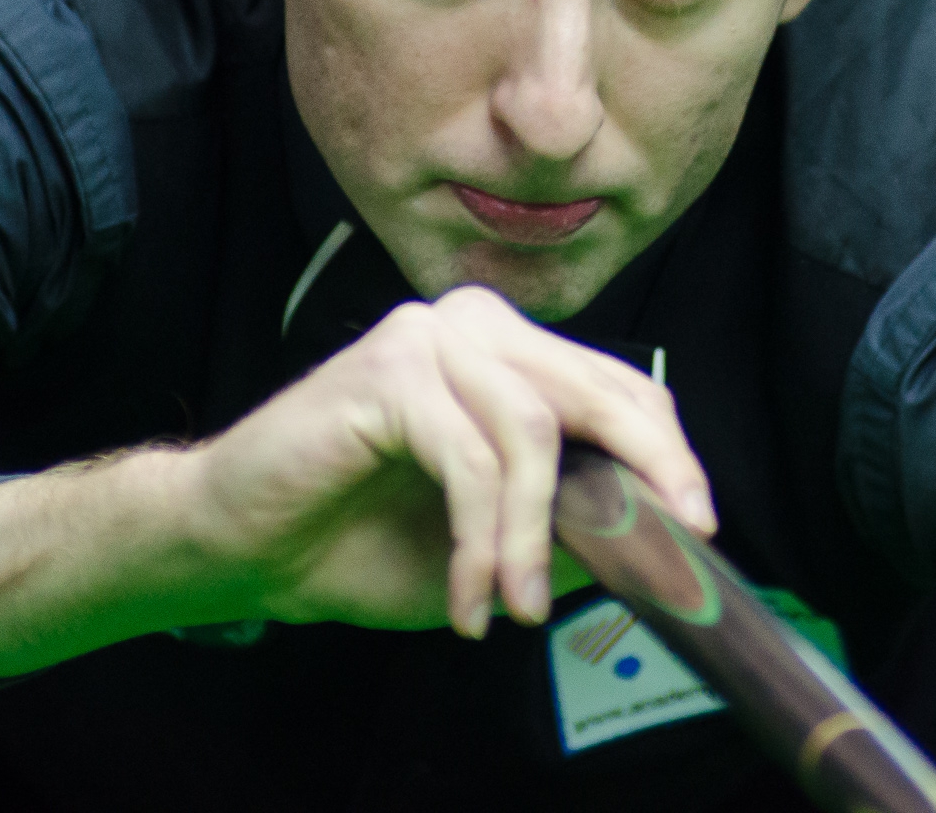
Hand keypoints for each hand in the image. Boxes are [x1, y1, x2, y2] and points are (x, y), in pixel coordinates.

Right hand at [0, 286, 712, 676]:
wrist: (237, 545)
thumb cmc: (356, 540)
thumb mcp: (494, 548)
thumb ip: (568, 529)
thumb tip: (655, 538)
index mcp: (507, 351)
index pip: (619, 386)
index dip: (669, 452)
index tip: (698, 525)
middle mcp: (475, 324)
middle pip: (596, 390)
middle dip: (645, 476)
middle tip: (660, 552)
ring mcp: (428, 336)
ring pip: (532, 432)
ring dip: (532, 538)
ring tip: (517, 609)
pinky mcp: (388, 369)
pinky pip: (471, 459)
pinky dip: (482, 541)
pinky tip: (470, 597)